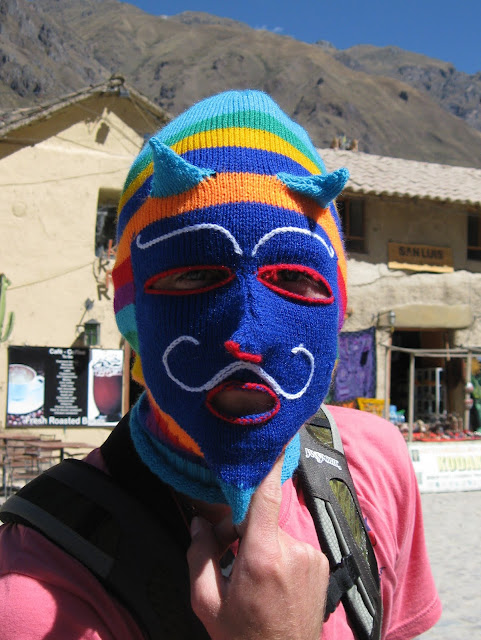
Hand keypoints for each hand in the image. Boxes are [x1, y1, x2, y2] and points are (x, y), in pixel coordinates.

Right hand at [187, 455, 329, 638]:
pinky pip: (294, 546)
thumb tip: (199, 525)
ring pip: (277, 534)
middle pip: (261, 519)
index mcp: (261, 556)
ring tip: (257, 582)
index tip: (272, 439)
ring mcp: (311, 556)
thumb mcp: (207, 603)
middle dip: (245, 531)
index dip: (268, 466)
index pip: (265, 498)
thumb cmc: (243, 638)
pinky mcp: (321, 563)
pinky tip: (276, 584)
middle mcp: (292, 550)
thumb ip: (199, 557)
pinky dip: (282, 556)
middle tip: (232, 561)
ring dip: (264, 546)